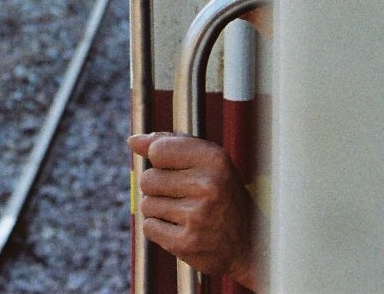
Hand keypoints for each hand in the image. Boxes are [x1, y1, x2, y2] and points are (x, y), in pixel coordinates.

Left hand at [127, 132, 264, 288]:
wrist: (250, 243)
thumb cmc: (222, 194)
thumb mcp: (206, 160)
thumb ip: (170, 144)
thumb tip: (133, 141)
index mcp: (214, 158)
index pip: (158, 150)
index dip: (160, 160)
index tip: (175, 169)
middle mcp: (208, 185)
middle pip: (147, 179)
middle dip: (157, 187)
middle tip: (181, 194)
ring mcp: (197, 216)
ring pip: (146, 204)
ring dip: (158, 209)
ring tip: (183, 212)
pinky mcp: (186, 243)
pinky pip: (148, 227)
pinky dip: (159, 229)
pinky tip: (180, 228)